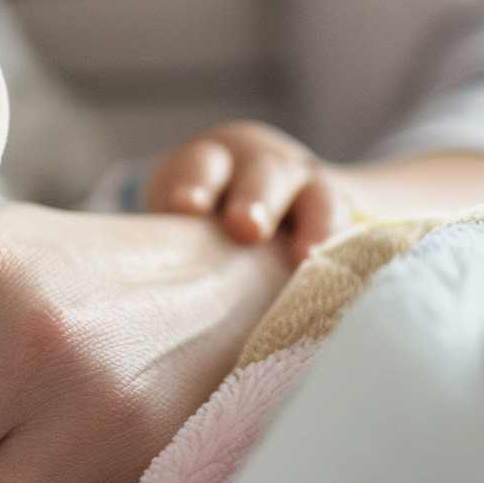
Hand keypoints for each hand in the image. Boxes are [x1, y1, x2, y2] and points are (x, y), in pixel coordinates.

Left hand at [146, 119, 354, 263]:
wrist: (275, 206)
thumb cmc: (207, 233)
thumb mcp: (188, 227)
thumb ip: (173, 253)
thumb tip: (130, 316)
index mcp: (211, 165)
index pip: (201, 166)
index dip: (195, 183)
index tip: (187, 207)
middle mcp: (263, 166)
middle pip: (261, 175)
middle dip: (255, 199)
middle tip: (247, 228)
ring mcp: (308, 187)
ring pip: (317, 196)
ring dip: (314, 224)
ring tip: (306, 255)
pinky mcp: (342, 212)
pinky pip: (353, 226)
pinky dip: (349, 244)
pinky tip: (350, 270)